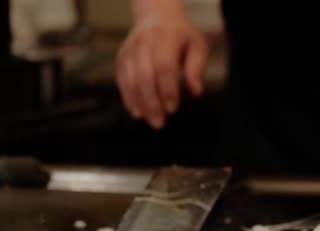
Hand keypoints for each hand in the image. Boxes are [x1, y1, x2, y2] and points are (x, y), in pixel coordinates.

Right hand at [116, 3, 208, 128]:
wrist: (156, 18)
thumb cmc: (180, 36)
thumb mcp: (197, 46)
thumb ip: (197, 68)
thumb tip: (196, 92)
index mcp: (166, 38)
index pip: (164, 66)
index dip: (167, 89)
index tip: (173, 108)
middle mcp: (145, 42)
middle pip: (145, 76)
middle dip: (152, 102)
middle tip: (160, 122)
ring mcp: (130, 50)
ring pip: (131, 80)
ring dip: (140, 104)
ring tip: (151, 120)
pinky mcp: (121, 58)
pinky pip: (122, 81)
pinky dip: (128, 98)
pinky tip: (137, 112)